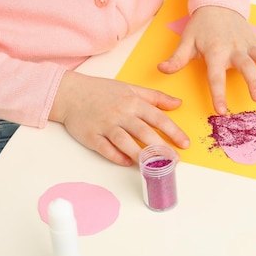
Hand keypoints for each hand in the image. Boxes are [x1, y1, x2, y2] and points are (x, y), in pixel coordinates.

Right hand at [49, 71, 189, 165]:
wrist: (70, 93)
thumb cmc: (102, 91)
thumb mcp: (131, 88)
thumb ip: (155, 97)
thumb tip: (178, 103)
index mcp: (133, 102)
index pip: (158, 118)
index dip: (173, 131)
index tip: (185, 143)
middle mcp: (121, 114)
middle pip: (144, 132)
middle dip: (161, 148)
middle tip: (174, 160)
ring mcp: (105, 125)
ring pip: (126, 143)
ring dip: (141, 156)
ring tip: (154, 167)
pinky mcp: (91, 136)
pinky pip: (106, 149)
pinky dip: (117, 157)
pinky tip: (128, 163)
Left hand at [157, 5, 255, 114]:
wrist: (218, 4)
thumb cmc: (201, 26)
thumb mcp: (186, 40)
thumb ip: (177, 58)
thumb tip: (162, 69)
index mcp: (215, 51)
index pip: (215, 76)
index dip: (218, 93)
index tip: (222, 110)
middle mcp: (234, 48)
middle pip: (245, 66)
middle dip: (252, 81)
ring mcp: (248, 44)